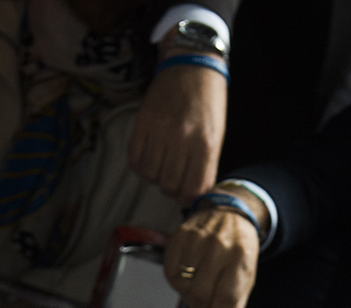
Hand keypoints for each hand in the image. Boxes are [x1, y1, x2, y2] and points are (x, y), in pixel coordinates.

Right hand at [128, 58, 227, 201]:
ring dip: (154, 176)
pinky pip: (134, 159)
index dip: (189, 198)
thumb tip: (191, 195)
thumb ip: (204, 166)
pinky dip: (140, 165)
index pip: (193, 190)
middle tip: (174, 178)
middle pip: (169, 186)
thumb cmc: (208, 103)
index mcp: (206, 144)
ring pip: (150, 175)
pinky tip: (149, 157)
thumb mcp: (216, 136)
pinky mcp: (142, 121)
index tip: (187, 194)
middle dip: (171, 189)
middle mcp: (182, 138)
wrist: (192, 65)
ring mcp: (160, 129)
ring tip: (162, 165)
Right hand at [164, 208, 259, 307]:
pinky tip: (187, 282)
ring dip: (189, 299)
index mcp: (240, 258)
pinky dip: (177, 284)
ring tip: (198, 297)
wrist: (228, 213)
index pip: (226, 296)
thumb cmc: (238, 250)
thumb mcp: (245, 278)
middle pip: (202, 293)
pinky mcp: (179, 236)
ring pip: (184, 284)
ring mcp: (197, 239)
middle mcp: (218, 246)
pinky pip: (170, 272)